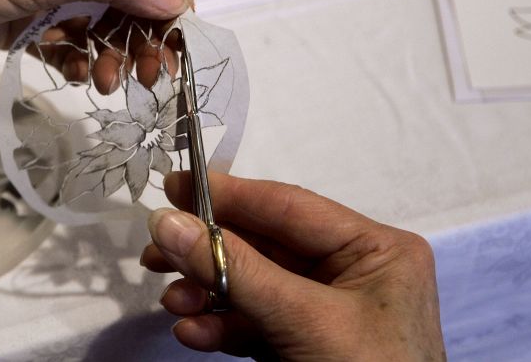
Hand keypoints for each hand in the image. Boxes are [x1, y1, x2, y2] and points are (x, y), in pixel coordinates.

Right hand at [141, 172, 445, 360]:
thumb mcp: (304, 319)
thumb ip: (234, 268)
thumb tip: (166, 222)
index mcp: (374, 250)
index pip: (289, 207)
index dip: (229, 195)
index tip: (173, 186)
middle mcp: (349, 272)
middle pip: (263, 246)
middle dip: (208, 253)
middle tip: (156, 250)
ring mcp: (323, 312)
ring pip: (251, 285)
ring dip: (206, 293)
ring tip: (171, 301)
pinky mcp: (300, 345)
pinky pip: (252, 323)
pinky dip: (219, 326)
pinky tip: (192, 332)